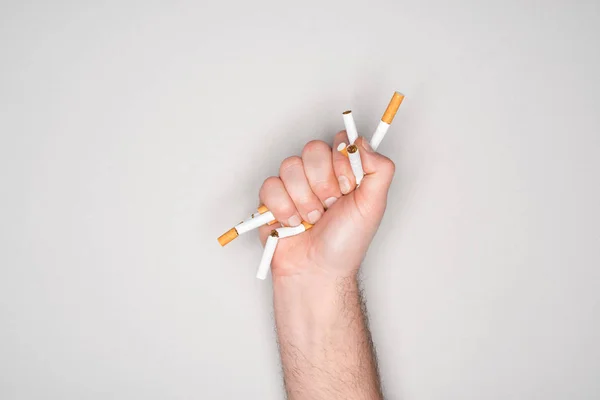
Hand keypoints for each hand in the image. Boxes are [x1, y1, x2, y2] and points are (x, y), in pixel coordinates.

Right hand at [258, 131, 394, 279]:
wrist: (317, 271)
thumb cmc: (346, 243)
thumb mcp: (374, 205)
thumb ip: (380, 169)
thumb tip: (362, 142)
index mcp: (343, 172)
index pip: (339, 142)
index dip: (341, 163)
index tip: (347, 188)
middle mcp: (318, 174)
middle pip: (312, 150)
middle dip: (322, 184)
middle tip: (329, 206)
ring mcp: (294, 185)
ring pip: (290, 166)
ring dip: (303, 200)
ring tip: (312, 219)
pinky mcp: (271, 198)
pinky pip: (270, 186)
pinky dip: (283, 208)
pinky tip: (293, 223)